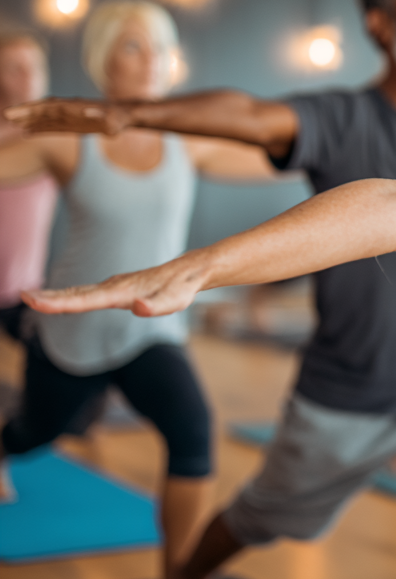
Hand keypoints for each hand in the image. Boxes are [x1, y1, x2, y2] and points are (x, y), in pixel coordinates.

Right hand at [4, 98, 132, 134]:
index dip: (32, 109)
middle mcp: (68, 110)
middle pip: (42, 110)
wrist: (124, 116)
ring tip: (12, 124)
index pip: (48, 107)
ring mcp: (68, 117)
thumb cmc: (119, 120)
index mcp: (74, 107)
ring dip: (29, 120)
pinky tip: (27, 133)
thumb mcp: (113, 121)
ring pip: (44, 118)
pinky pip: (51, 126)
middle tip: (6, 116)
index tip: (17, 112)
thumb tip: (90, 114)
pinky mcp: (71, 124)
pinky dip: (39, 129)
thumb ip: (102, 119)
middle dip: (25, 112)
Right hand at [22, 254, 210, 317]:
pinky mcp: (118, 286)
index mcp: (122, 292)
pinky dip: (70, 293)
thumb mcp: (174, 301)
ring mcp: (115, 285)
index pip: (85, 300)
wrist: (190, 270)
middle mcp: (115, 286)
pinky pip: (89, 291)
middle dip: (50, 297)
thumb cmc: (181, 288)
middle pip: (76, 293)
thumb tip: (139, 308)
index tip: (34, 300)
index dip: (60, 302)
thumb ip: (155, 306)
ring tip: (32, 298)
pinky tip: (62, 297)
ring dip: (56, 295)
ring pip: (81, 291)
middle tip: (23, 297)